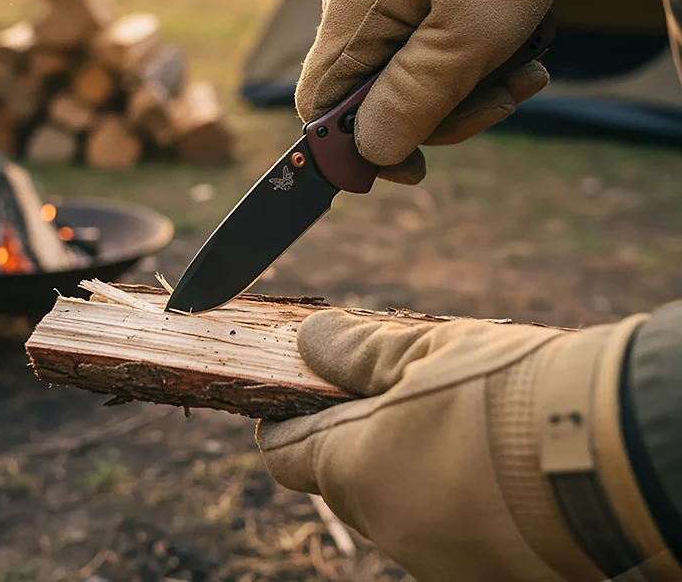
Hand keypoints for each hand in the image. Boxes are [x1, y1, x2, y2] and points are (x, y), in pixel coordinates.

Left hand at [257, 309, 654, 581]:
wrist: (614, 459)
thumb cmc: (510, 394)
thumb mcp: (427, 350)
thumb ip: (358, 351)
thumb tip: (313, 340)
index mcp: (356, 467)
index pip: (286, 453)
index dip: (284, 420)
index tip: (297, 396)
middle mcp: (387, 527)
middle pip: (345, 477)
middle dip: (356, 435)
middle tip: (396, 390)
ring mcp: (437, 559)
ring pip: (398, 504)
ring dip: (408, 464)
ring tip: (456, 422)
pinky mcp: (484, 573)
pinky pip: (444, 528)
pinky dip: (450, 496)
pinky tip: (489, 463)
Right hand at [295, 0, 620, 184]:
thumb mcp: (465, 38)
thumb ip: (411, 99)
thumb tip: (370, 153)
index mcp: (352, 19)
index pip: (319, 107)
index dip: (356, 149)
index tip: (415, 167)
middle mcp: (356, 16)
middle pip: (371, 105)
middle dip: (440, 118)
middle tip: (501, 102)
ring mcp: (384, 12)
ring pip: (408, 89)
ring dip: (470, 96)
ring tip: (525, 74)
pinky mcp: (413, 9)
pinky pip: (430, 62)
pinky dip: (474, 72)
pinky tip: (518, 59)